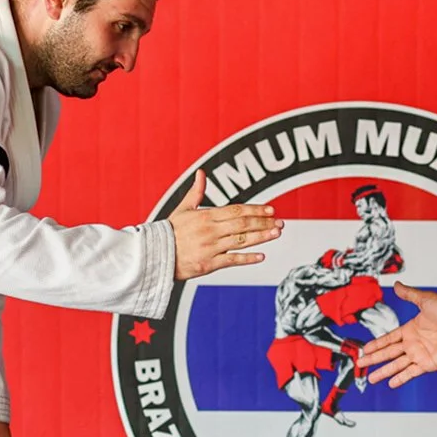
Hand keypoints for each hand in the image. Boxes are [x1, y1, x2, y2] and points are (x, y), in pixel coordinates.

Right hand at [168, 169, 282, 278]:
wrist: (155, 255)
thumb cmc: (170, 232)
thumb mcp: (182, 209)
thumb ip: (196, 192)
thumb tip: (202, 173)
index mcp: (205, 216)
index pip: (237, 210)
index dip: (255, 210)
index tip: (271, 210)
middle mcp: (210, 231)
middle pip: (243, 225)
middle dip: (264, 222)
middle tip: (280, 222)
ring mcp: (210, 248)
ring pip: (241, 241)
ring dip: (261, 237)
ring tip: (277, 234)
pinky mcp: (208, 264)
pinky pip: (232, 260)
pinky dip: (247, 258)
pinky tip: (261, 256)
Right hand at [358, 283, 436, 389]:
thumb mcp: (426, 300)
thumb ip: (410, 294)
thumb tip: (396, 284)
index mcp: (410, 329)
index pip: (388, 339)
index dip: (376, 344)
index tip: (364, 349)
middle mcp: (412, 343)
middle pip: (388, 353)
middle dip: (373, 359)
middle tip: (359, 364)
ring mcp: (419, 355)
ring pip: (396, 365)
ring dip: (383, 371)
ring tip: (371, 379)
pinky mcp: (428, 364)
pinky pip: (411, 373)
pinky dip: (400, 378)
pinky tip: (391, 384)